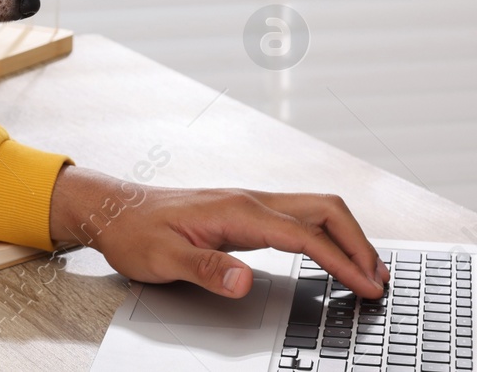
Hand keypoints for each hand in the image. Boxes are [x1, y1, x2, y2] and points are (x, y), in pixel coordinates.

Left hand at [49, 165, 390, 298]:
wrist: (111, 209)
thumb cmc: (133, 231)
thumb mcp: (162, 257)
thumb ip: (205, 268)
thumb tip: (244, 280)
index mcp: (236, 210)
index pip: (305, 235)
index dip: (341, 261)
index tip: (366, 286)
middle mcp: (248, 200)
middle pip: (324, 210)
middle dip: (358, 242)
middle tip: (377, 279)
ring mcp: (247, 205)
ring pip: (314, 210)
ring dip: (346, 237)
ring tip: (367, 271)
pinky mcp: (243, 213)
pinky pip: (299, 218)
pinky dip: (326, 236)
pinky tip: (329, 256)